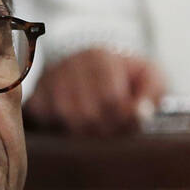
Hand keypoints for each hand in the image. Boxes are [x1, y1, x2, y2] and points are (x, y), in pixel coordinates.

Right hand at [24, 48, 165, 135]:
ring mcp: (51, 78)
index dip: (123, 119)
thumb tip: (141, 114)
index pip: (111, 99)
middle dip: (105, 130)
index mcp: (101, 57)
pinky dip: (59, 126)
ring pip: (66, 118)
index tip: (130, 124)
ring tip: (96, 129)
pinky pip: (45, 118)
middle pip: (87, 113)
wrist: (92, 65)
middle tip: (114, 132)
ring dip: (84, 131)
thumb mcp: (149, 76)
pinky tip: (72, 123)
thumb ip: (152, 93)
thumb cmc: (125, 75)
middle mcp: (71, 64)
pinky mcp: (37, 92)